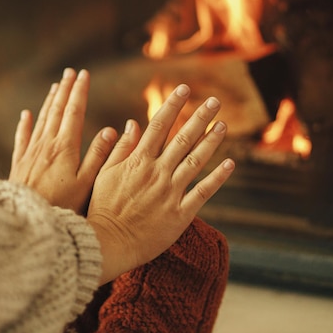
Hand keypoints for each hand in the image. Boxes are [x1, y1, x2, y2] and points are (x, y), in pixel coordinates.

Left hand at [9, 68, 117, 213]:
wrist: (28, 221)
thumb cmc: (63, 207)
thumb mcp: (87, 184)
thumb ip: (99, 156)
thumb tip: (110, 130)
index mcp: (65, 148)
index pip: (74, 112)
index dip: (80, 92)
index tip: (84, 75)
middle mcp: (46, 145)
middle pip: (57, 111)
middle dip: (65, 90)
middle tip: (70, 73)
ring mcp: (31, 153)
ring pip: (41, 120)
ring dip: (49, 102)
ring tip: (55, 87)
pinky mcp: (20, 164)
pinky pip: (22, 138)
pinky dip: (25, 124)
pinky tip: (26, 115)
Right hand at [86, 83, 234, 282]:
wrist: (108, 243)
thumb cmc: (103, 208)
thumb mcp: (104, 173)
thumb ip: (119, 148)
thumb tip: (132, 123)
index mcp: (138, 161)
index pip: (159, 126)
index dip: (173, 105)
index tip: (185, 89)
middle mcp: (157, 172)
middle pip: (183, 138)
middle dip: (200, 117)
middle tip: (215, 101)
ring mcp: (170, 192)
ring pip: (195, 160)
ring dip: (211, 141)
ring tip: (223, 125)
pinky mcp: (180, 213)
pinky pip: (203, 192)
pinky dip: (218, 177)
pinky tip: (230, 163)